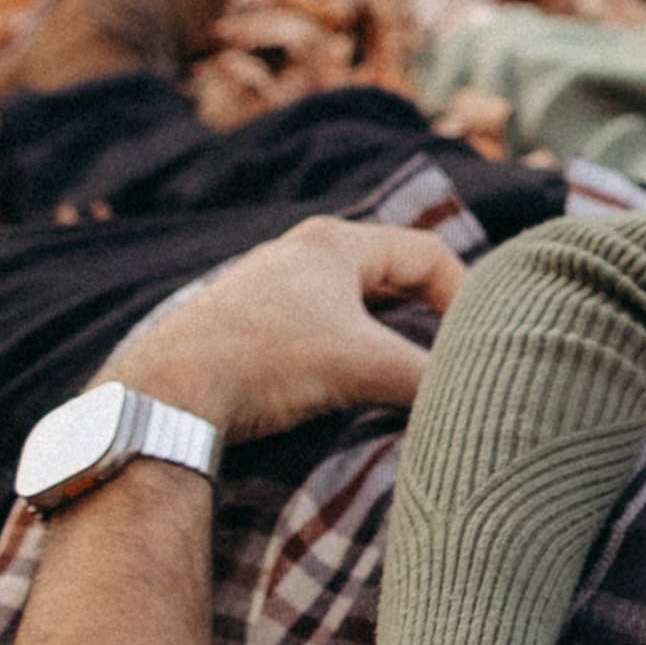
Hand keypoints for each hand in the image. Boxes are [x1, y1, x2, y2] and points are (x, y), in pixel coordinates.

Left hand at [116, 217, 462, 442]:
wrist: (166, 394)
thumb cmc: (266, 363)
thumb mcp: (362, 367)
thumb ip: (427, 379)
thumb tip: (475, 402)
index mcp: (337, 242)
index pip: (429, 254)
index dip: (466, 297)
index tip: (478, 344)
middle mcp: (302, 252)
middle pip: (392, 274)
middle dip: (427, 315)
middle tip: (452, 356)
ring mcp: (268, 285)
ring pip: (352, 303)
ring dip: (384, 335)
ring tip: (403, 376)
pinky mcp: (244, 322)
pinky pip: (317, 326)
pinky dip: (345, 349)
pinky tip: (343, 385)